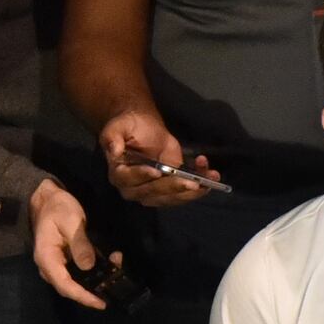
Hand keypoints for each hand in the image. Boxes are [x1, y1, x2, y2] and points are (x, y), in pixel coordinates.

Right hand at [26, 178, 109, 309]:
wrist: (48, 199)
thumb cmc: (58, 208)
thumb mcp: (71, 221)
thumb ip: (80, 244)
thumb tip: (89, 266)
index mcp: (47, 259)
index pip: (64, 285)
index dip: (82, 296)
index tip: (100, 303)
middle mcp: (50, 266)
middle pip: (69, 288)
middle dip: (91, 292)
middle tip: (112, 291)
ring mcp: (57, 265)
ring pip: (75, 282)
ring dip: (95, 280)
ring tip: (116, 269)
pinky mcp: (65, 261)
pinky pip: (78, 272)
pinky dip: (95, 270)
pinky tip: (111, 260)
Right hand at [100, 108, 215, 207]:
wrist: (143, 128)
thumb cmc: (128, 127)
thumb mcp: (116, 128)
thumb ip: (112, 139)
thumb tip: (114, 150)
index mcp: (118, 173)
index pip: (128, 178)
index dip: (142, 175)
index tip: (156, 170)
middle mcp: (133, 188)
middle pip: (152, 192)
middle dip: (173, 187)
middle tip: (192, 182)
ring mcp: (152, 191)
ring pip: (171, 197)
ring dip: (192, 191)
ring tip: (209, 179)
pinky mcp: (169, 189)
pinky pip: (183, 194)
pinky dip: (200, 187)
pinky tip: (211, 176)